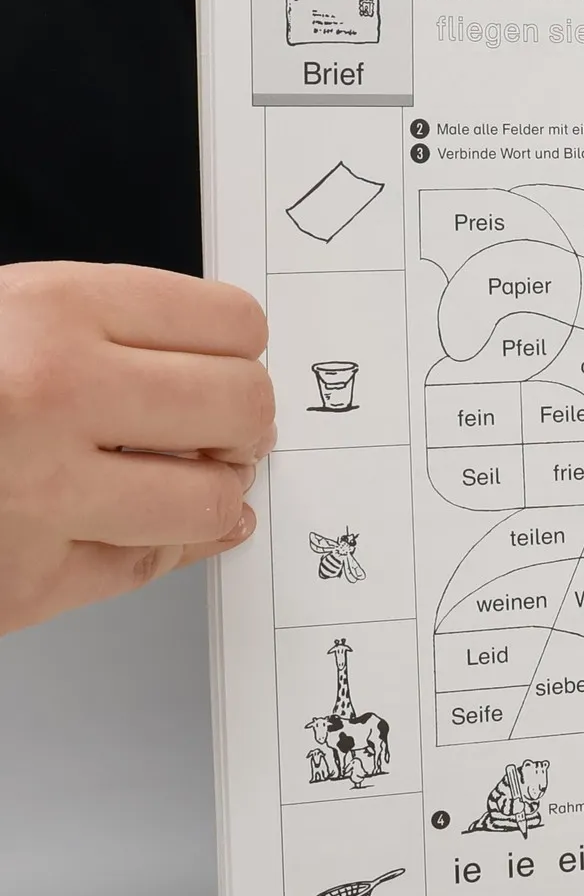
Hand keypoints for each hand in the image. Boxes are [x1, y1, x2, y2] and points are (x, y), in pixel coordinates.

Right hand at [0, 263, 273, 635]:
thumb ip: (97, 327)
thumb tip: (218, 354)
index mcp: (49, 312)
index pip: (230, 323)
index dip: (243, 346)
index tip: (237, 356)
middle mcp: (55, 398)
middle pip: (241, 408)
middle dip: (245, 419)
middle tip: (229, 423)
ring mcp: (42, 497)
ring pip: (211, 501)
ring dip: (218, 490)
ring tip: (195, 474)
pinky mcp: (26, 583)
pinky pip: (146, 569)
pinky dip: (170, 548)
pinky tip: (166, 526)